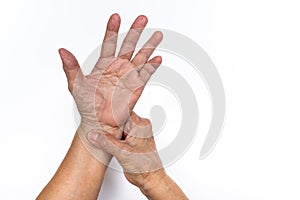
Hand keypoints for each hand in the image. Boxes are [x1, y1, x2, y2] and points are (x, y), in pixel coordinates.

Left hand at [58, 14, 162, 163]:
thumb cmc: (87, 106)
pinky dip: (152, 66)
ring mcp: (128, 76)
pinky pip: (146, 74)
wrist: (99, 123)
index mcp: (104, 64)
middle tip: (142, 18)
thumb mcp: (76, 85)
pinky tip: (157, 58)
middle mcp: (118, 67)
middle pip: (129, 45)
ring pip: (141, 56)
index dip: (112, 30)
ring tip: (157, 34)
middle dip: (135, 31)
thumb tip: (62, 51)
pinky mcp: (137, 86)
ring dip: (149, 46)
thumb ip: (71, 68)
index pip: (109, 42)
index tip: (115, 17)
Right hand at [88, 112, 188, 198]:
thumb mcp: (123, 153)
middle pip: (118, 119)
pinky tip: (103, 141)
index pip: (121, 112)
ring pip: (116, 127)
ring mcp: (134, 134)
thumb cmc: (145, 166)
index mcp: (140, 125)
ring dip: (108, 132)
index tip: (96, 116)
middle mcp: (138, 127)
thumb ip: (107, 143)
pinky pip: (117, 135)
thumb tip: (94, 135)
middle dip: (107, 124)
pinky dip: (110, 138)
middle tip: (95, 127)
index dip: (108, 114)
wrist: (150, 179)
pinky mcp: (129, 141)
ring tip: (98, 134)